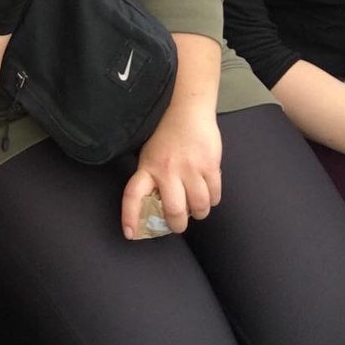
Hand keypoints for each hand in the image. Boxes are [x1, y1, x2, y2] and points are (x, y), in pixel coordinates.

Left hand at [121, 102, 222, 237]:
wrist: (187, 110)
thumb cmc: (166, 134)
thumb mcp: (149, 154)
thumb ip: (151, 177)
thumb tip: (154, 206)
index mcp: (147, 167)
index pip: (133, 195)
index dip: (130, 217)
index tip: (131, 234)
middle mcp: (167, 170)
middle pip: (174, 210)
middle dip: (178, 224)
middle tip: (179, 224)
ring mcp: (190, 168)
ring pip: (198, 206)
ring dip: (199, 213)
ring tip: (196, 208)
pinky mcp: (210, 165)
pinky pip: (214, 195)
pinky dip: (212, 200)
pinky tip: (208, 194)